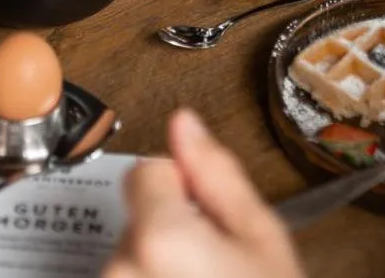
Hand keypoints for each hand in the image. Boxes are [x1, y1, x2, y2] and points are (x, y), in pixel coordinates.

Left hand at [105, 110, 303, 277]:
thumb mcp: (261, 236)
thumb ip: (218, 174)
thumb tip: (185, 123)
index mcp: (160, 236)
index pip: (148, 168)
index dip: (184, 184)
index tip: (211, 215)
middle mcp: (123, 268)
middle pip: (140, 212)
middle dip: (174, 226)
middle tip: (219, 260)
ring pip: (134, 251)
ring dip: (162, 261)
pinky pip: (130, 277)